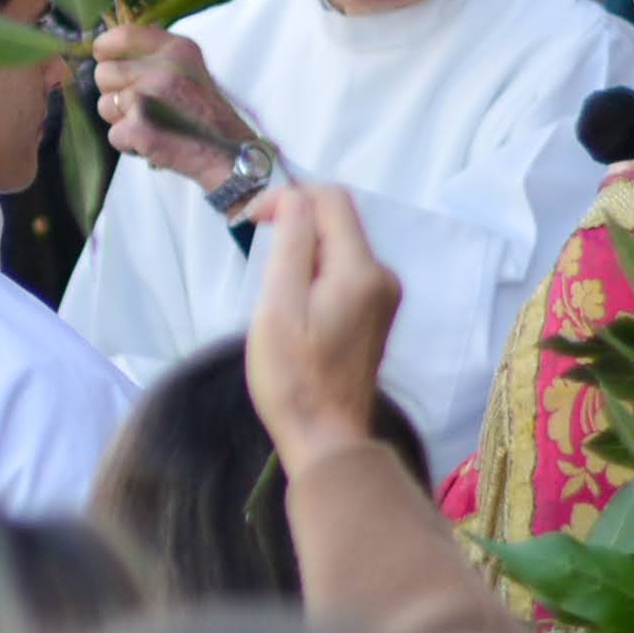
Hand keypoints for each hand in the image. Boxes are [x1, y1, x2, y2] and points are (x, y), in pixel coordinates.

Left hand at [93, 22, 256, 193]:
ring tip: (153, 124)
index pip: (121, 35)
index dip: (105, 50)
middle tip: (144, 107)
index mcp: (177, 48)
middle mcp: (164, 67)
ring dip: (121, 120)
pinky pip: (113, 134)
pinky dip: (129, 145)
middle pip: (103, 73)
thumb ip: (153, 55)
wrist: (230, 154)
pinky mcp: (140, 125)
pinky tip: (154, 143)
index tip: (107, 62)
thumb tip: (106, 46)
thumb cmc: (203, 113)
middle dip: (114, 93)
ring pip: (104, 105)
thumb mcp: (187, 68)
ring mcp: (151, 96)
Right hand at [241, 185, 403, 463]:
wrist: (325, 434)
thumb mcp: (279, 304)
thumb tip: (294, 198)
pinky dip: (315, 272)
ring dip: (302, 251)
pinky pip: (344, 272)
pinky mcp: (375, 314)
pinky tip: (293, 304)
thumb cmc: (293, 374)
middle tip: (255, 254)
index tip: (251, 223)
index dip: (289, 198)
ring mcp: (383, 296)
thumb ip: (291, 244)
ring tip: (271, 287)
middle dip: (294, 224)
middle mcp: (382, 276)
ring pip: (339, 247)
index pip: (331, 200)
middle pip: (338, 222)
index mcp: (361, 270)